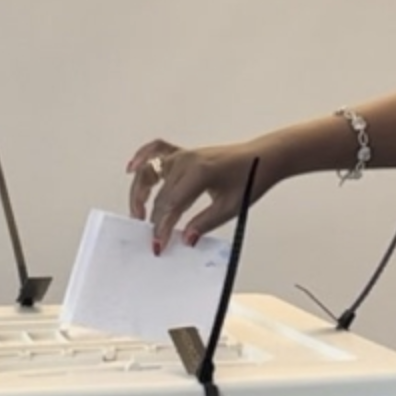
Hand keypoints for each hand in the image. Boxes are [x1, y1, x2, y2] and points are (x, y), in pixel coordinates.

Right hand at [126, 139, 272, 253]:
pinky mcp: (184, 153)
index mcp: (199, 173)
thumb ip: (204, 223)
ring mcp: (184, 155)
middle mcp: (187, 161)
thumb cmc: (251, 177)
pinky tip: (132, 167)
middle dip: (153, 219)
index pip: (170, 204)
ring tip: (138, 213)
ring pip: (150, 172)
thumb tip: (185, 238)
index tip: (158, 244)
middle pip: (159, 194)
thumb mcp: (230, 207)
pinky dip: (142, 157)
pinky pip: (157, 150)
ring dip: (139, 192)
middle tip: (152, 238)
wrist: (264, 158)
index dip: (161, 227)